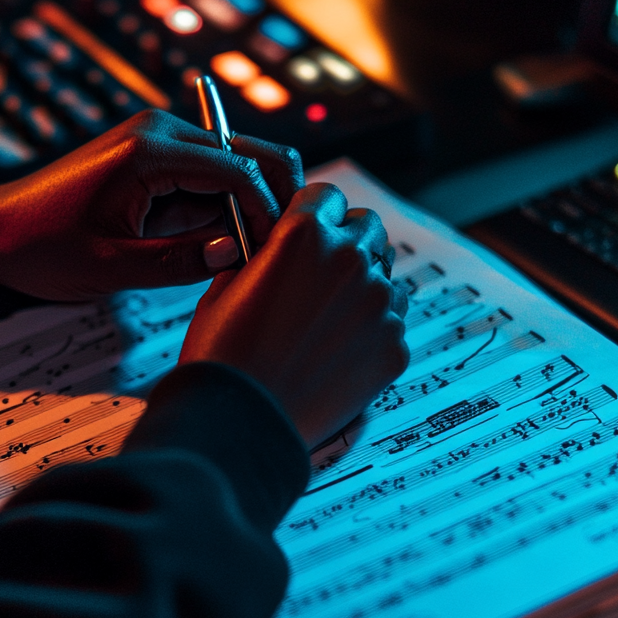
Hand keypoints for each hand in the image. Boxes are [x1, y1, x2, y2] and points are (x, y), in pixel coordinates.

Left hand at [0, 109, 303, 299]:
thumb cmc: (42, 247)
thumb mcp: (111, 266)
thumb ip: (179, 261)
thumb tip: (239, 253)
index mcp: (150, 150)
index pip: (239, 170)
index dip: (267, 213)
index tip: (271, 255)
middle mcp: (160, 133)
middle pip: (250, 153)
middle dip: (275, 198)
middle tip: (285, 250)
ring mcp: (159, 142)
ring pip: (236, 165)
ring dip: (252, 204)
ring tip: (257, 255)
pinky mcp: (155, 161)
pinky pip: (209, 178)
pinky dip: (228, 207)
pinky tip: (229, 245)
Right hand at [179, 183, 409, 447]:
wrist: (243, 422)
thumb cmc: (224, 357)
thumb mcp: (223, 288)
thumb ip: (260, 257)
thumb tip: (272, 254)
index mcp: (305, 235)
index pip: (328, 195)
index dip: (313, 212)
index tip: (306, 229)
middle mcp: (350, 260)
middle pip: (368, 227)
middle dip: (346, 242)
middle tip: (319, 273)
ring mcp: (379, 305)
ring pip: (385, 275)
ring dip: (362, 286)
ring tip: (325, 319)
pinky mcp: (394, 346)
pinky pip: (392, 322)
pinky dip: (371, 330)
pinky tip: (336, 351)